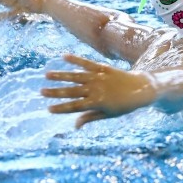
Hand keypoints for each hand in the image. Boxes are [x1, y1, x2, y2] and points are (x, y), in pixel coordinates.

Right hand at [41, 54, 156, 128]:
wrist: (142, 89)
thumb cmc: (124, 105)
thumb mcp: (108, 114)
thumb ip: (90, 117)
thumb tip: (74, 126)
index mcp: (97, 103)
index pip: (75, 107)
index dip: (61, 108)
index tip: (48, 108)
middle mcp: (96, 90)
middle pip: (72, 91)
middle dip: (56, 92)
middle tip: (41, 92)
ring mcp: (99, 78)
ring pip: (76, 76)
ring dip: (61, 75)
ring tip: (47, 74)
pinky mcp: (103, 68)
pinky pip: (88, 63)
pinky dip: (76, 59)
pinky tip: (64, 56)